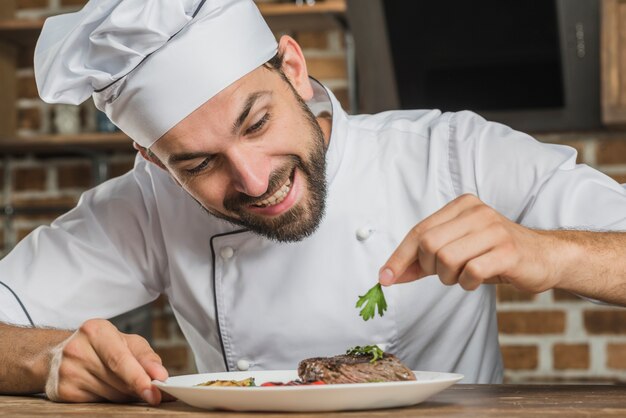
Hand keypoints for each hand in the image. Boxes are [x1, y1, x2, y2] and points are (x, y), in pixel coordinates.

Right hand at [44, 318, 167, 404]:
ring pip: (110, 395)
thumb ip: (146, 357)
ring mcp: (68, 372)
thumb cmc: (100, 345)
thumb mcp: (126, 342)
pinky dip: (111, 400)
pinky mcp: (63, 391)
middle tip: (153, 392)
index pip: (120, 360)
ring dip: (126, 395)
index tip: (154, 392)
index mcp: (96, 331)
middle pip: (117, 380)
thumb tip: (160, 376)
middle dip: (138, 388)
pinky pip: (98, 403)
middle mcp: (78, 350)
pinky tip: (109, 389)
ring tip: (126, 385)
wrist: (58, 353)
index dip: (138, 378)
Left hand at [379, 194, 559, 291]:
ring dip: (449, 277)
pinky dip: (467, 283)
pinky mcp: (507, 251)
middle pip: (429, 244)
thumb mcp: (457, 251)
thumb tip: (389, 275)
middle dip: (429, 267)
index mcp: (462, 206)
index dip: (399, 257)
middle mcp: (477, 212)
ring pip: (446, 258)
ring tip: (464, 275)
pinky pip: (471, 272)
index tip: (384, 278)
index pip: (419, 231)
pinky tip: (478, 279)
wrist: (545, 257)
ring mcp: (494, 230)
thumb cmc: (495, 254)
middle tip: (445, 274)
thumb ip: (423, 261)